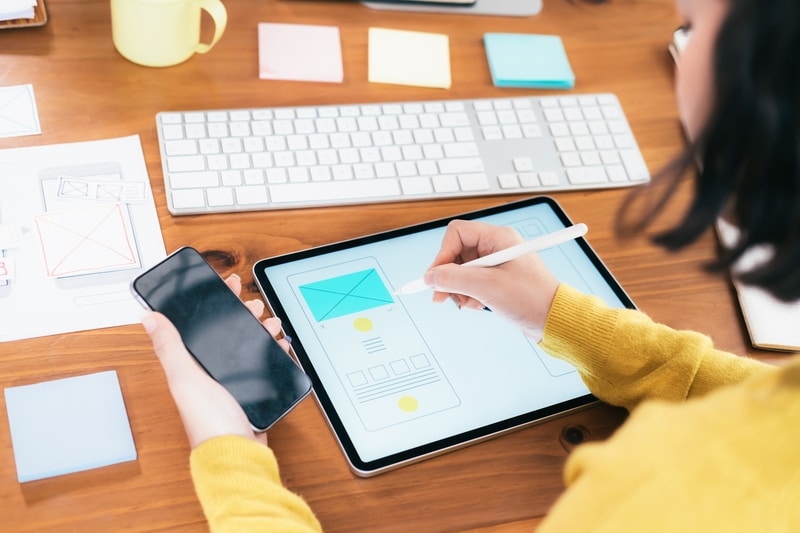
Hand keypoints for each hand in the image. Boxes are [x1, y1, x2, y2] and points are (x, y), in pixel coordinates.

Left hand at [141, 274, 289, 448]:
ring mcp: (233, 382)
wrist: (238, 452)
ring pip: (247, 346)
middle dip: (242, 314)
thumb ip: (170, 347)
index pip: (200, 325)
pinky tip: (279, 345)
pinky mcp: (252, 391)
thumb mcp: (186, 378)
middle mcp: (210, 372)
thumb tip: (148, 318)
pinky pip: (263, 363)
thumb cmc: (209, 421)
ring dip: (259, 330)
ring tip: (270, 323)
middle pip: (227, 333)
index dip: (214, 302)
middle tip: (253, 304)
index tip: (227, 285)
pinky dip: (272, 351)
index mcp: (191, 366)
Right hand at [423, 220, 559, 341]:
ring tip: (469, 303)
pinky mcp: (499, 280)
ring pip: (462, 271)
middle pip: (457, 253)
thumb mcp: (487, 287)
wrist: (555, 321)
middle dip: (449, 277)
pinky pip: (473, 283)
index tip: (436, 277)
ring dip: (459, 289)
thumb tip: (430, 277)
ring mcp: (498, 264)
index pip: (457, 234)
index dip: (442, 254)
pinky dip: (470, 295)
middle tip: (442, 297)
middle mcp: (497, 247)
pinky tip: (478, 306)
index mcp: (498, 238)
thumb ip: (453, 279)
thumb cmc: (531, 299)